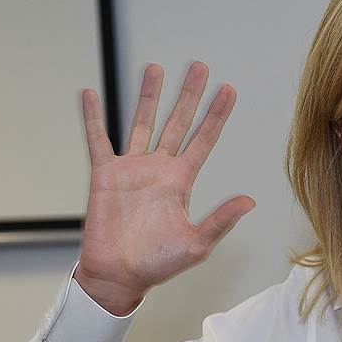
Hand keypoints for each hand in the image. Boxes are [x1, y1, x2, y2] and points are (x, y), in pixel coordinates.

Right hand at [75, 61, 254, 314]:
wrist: (119, 275)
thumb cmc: (157, 263)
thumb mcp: (197, 243)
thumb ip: (221, 220)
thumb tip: (250, 201)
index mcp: (181, 181)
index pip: (204, 140)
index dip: (216, 115)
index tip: (229, 90)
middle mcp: (159, 168)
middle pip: (177, 122)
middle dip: (189, 94)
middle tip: (199, 67)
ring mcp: (132, 168)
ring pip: (141, 122)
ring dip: (148, 96)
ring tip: (155, 68)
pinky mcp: (104, 174)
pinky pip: (98, 140)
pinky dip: (93, 118)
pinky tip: (91, 95)